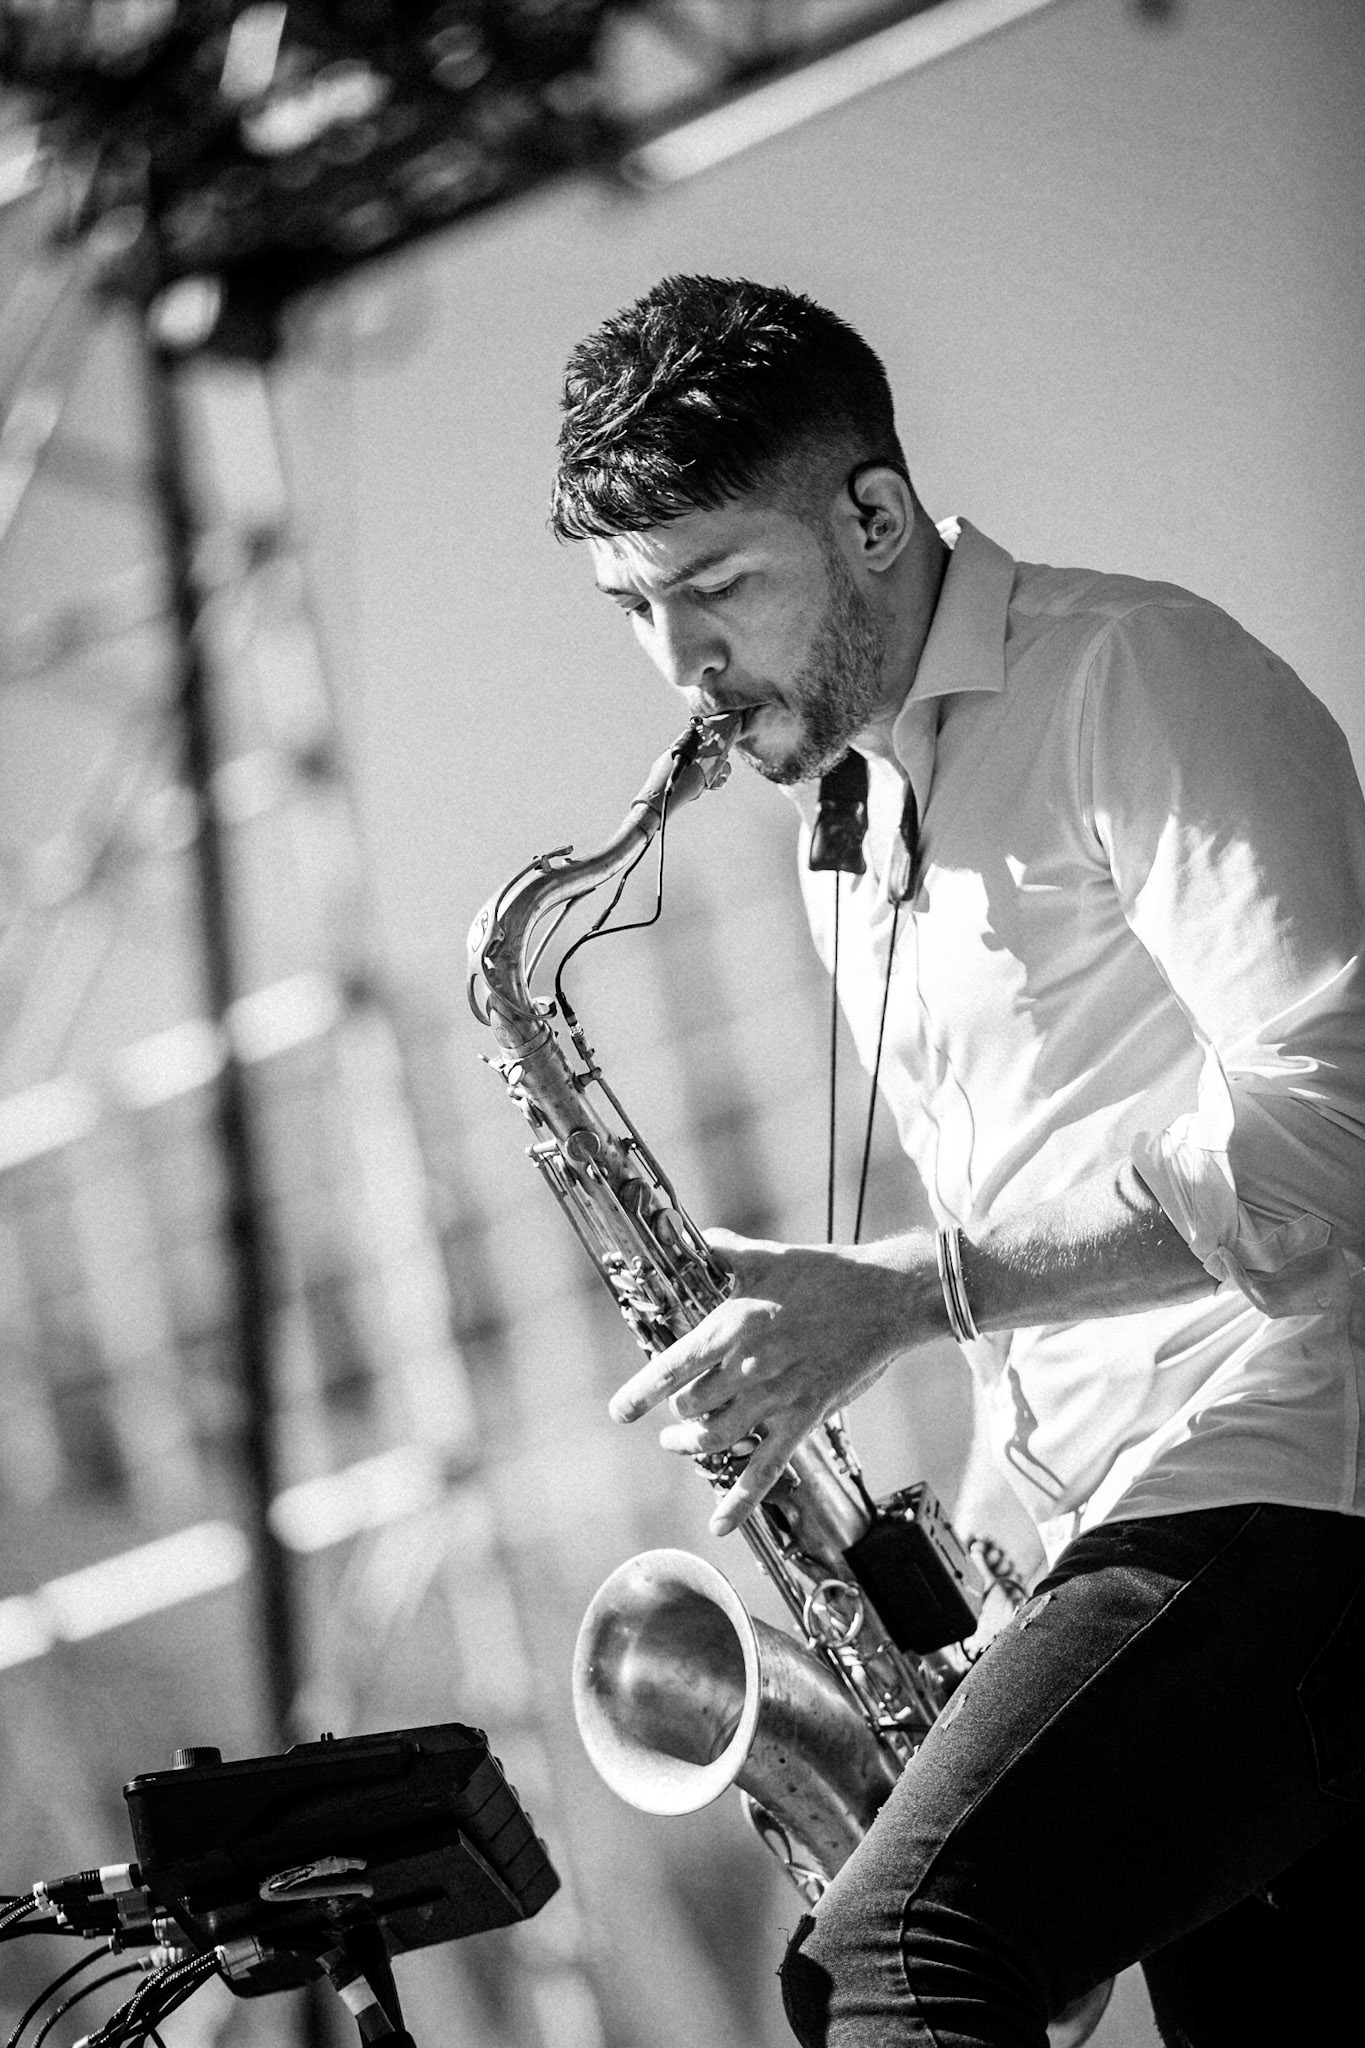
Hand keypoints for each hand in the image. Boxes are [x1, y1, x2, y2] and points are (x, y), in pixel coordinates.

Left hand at [607, 1226, 933, 1535]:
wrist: (886, 1296)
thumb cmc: (827, 1273)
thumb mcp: (770, 1256)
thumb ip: (730, 1254)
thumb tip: (704, 1239)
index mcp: (732, 1324)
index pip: (672, 1367)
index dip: (640, 1394)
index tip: (619, 1412)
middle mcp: (748, 1365)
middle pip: (691, 1406)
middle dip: (675, 1412)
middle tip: (672, 1410)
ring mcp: (777, 1395)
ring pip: (716, 1439)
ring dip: (690, 1446)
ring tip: (678, 1441)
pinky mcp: (805, 1416)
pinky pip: (765, 1468)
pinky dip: (739, 1501)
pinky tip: (719, 1524)